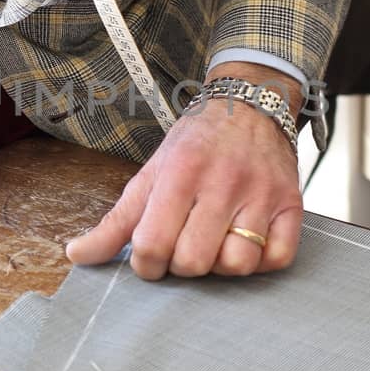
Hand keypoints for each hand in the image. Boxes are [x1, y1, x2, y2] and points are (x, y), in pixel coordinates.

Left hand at [65, 93, 301, 280]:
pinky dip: (260, 261)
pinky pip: (278, 259)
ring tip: (216, 243)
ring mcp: (261, 194)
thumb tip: (78, 255)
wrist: (250, 106)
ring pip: (238, 265)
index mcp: (180, 174)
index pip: (152, 245)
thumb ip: (116, 220)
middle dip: (182, 265)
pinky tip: (246, 241)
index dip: (146, 264)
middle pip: (194, 262)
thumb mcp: (150, 173)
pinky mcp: (291, 205)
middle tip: (183, 246)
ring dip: (222, 264)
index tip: (151, 254)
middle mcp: (223, 183)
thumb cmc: (196, 144)